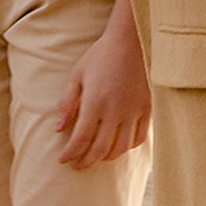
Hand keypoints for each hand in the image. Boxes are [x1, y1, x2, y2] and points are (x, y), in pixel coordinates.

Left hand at [54, 0, 151, 167]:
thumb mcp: (77, 74)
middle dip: (86, 161)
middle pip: (100, 149)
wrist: (132, 41)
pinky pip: (139, 138)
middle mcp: (115, 110)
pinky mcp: (147, 109)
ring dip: (106, 157)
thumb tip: (58, 129)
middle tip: (77, 165)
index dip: (70, 153)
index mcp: (95, 101)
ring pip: (120, 148)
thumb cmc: (101, 55)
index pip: (81, 139)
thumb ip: (68, 102)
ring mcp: (133, 111)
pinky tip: (118, 146)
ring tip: (96, 157)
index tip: (63, 160)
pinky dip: (127, 147)